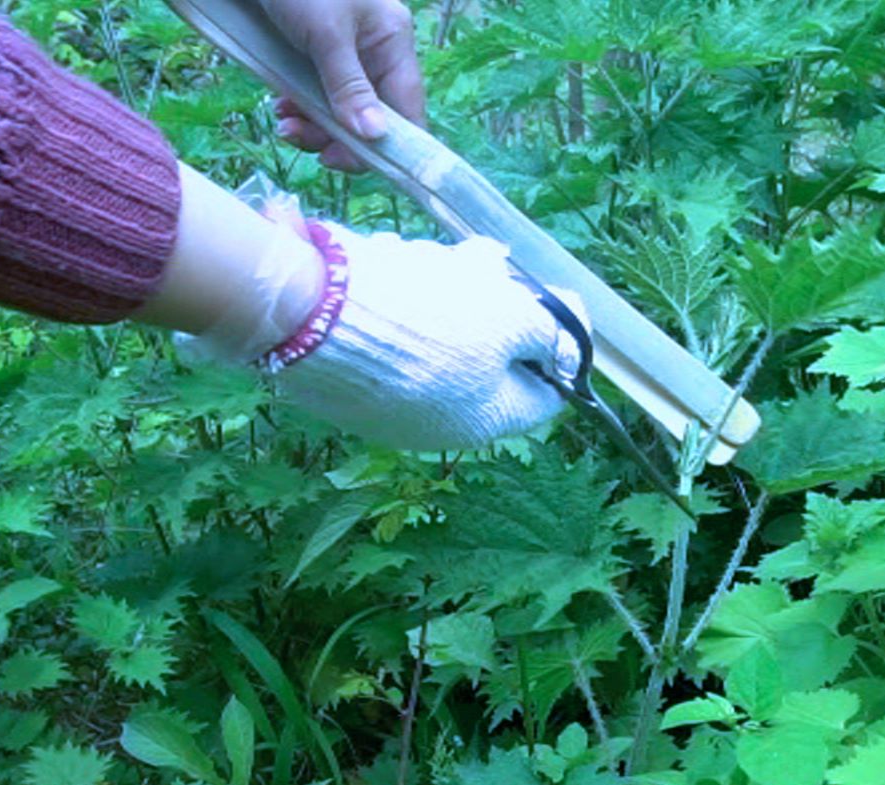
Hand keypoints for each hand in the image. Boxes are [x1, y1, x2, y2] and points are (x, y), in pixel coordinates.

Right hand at [183, 223, 582, 450]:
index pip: (544, 393)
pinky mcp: (351, 377)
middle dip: (494, 306)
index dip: (556, 345)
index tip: (553, 304)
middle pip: (489, 359)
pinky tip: (391, 270)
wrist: (319, 313)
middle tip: (485, 264)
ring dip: (446, 291)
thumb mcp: (511, 320)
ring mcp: (390, 403)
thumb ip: (547, 330)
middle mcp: (438, 424)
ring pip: (440, 336)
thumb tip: (565, 341)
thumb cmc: (431, 322)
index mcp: (484, 421)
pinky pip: (393, 332)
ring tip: (430, 260)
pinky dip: (401, 298)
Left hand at [259, 0, 425, 170]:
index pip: (406, 111)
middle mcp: (376, 53)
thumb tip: (375, 138)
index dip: (384, 146)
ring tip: (282, 121)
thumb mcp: (326, 35)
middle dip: (336, 136)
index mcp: (393, 43)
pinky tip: (280, 106)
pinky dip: (301, 109)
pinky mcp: (318, 57)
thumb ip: (350, 86)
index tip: (342, 161)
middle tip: (297, 135)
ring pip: (342, 113)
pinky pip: (320, 98)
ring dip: (313, 126)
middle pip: (371, 118)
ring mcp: (347, 56)